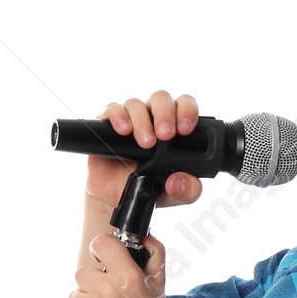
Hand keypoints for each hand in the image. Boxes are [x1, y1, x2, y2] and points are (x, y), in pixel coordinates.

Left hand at [67, 229, 174, 297]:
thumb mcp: (159, 285)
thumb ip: (154, 253)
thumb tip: (142, 234)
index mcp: (127, 277)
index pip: (102, 243)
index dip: (100, 250)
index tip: (101, 259)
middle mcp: (107, 292)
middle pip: (81, 273)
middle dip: (92, 285)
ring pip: (73, 296)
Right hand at [86, 91, 205, 211]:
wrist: (119, 198)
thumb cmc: (150, 188)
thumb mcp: (176, 195)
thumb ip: (187, 190)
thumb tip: (180, 182)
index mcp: (175, 126)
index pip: (184, 105)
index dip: (187, 111)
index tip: (185, 129)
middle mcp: (153, 118)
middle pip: (161, 98)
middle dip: (165, 114)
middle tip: (165, 135)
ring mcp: (131, 119)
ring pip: (136, 104)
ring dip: (142, 121)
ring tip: (146, 144)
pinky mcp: (109, 125)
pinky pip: (112, 110)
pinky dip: (118, 116)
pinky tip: (124, 131)